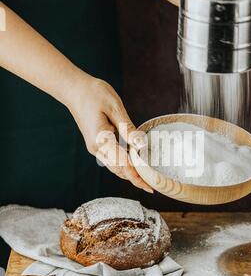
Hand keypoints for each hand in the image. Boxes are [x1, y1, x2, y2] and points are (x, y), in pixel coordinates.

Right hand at [68, 77, 152, 192]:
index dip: (137, 176)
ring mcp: (95, 147)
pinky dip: (123, 164)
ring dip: (129, 173)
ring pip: (115, 166)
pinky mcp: (96, 143)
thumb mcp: (114, 107)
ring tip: (146, 179)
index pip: (122, 163)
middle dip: (135, 179)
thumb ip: (127, 128)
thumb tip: (141, 145)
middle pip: (119, 170)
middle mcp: (96, 148)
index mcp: (101, 140)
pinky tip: (134, 165)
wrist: (74, 89)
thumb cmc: (94, 93)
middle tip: (152, 186)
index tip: (149, 186)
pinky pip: (111, 159)